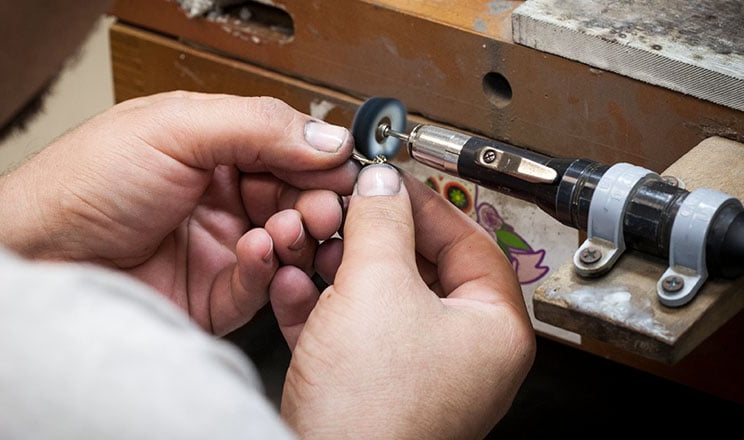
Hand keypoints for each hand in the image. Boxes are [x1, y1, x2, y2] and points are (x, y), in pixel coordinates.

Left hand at [0, 92, 358, 334]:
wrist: (37, 257)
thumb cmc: (84, 184)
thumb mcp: (174, 128)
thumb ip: (258, 126)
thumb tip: (329, 136)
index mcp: (214, 147)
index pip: (288, 149)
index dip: (320, 159)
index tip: (346, 169)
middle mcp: (222, 196)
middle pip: (296, 197)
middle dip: (317, 200)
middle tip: (326, 204)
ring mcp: (220, 246)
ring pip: (287, 243)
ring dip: (297, 234)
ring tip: (291, 227)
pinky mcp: (214, 295)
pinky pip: (261, 285)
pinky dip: (266, 269)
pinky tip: (254, 252)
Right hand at [271, 165, 535, 438]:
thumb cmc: (373, 409)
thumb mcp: (377, 287)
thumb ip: (382, 221)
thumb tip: (383, 182)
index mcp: (491, 328)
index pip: (469, 239)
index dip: (423, 200)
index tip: (387, 179)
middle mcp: (462, 352)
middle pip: (419, 266)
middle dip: (369, 235)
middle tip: (342, 208)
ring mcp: (416, 372)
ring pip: (378, 296)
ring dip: (336, 266)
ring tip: (309, 243)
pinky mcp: (372, 387)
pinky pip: (350, 330)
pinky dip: (320, 305)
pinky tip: (292, 285)